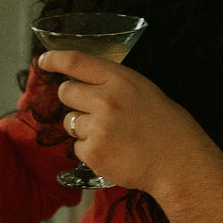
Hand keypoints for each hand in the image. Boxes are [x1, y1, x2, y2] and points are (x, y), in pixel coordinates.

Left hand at [37, 50, 221, 198]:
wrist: (179, 163)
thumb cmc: (167, 126)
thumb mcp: (143, 90)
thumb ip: (113, 84)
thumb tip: (82, 83)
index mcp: (120, 79)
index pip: (76, 61)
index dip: (54, 59)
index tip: (43, 61)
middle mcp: (105, 99)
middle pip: (65, 92)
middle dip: (74, 100)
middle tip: (95, 111)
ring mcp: (97, 127)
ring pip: (69, 122)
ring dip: (83, 128)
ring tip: (113, 135)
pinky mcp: (93, 153)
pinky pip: (76, 147)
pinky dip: (90, 150)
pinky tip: (113, 151)